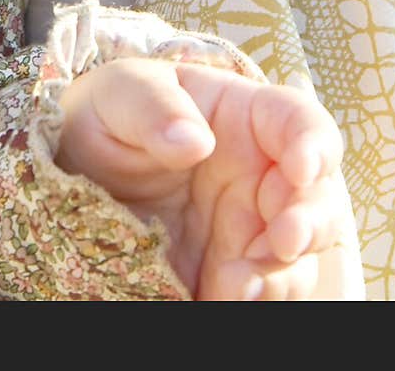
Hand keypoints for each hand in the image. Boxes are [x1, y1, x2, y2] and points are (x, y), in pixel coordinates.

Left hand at [55, 56, 348, 298]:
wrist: (78, 170)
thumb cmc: (110, 114)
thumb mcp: (120, 94)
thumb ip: (155, 107)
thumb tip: (195, 141)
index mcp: (246, 116)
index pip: (299, 121)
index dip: (314, 144)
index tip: (302, 169)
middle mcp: (261, 172)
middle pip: (316, 196)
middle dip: (310, 221)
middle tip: (284, 240)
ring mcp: (250, 225)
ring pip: (297, 254)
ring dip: (282, 273)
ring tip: (240, 286)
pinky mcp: (231, 270)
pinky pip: (262, 291)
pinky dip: (255, 300)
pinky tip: (224, 298)